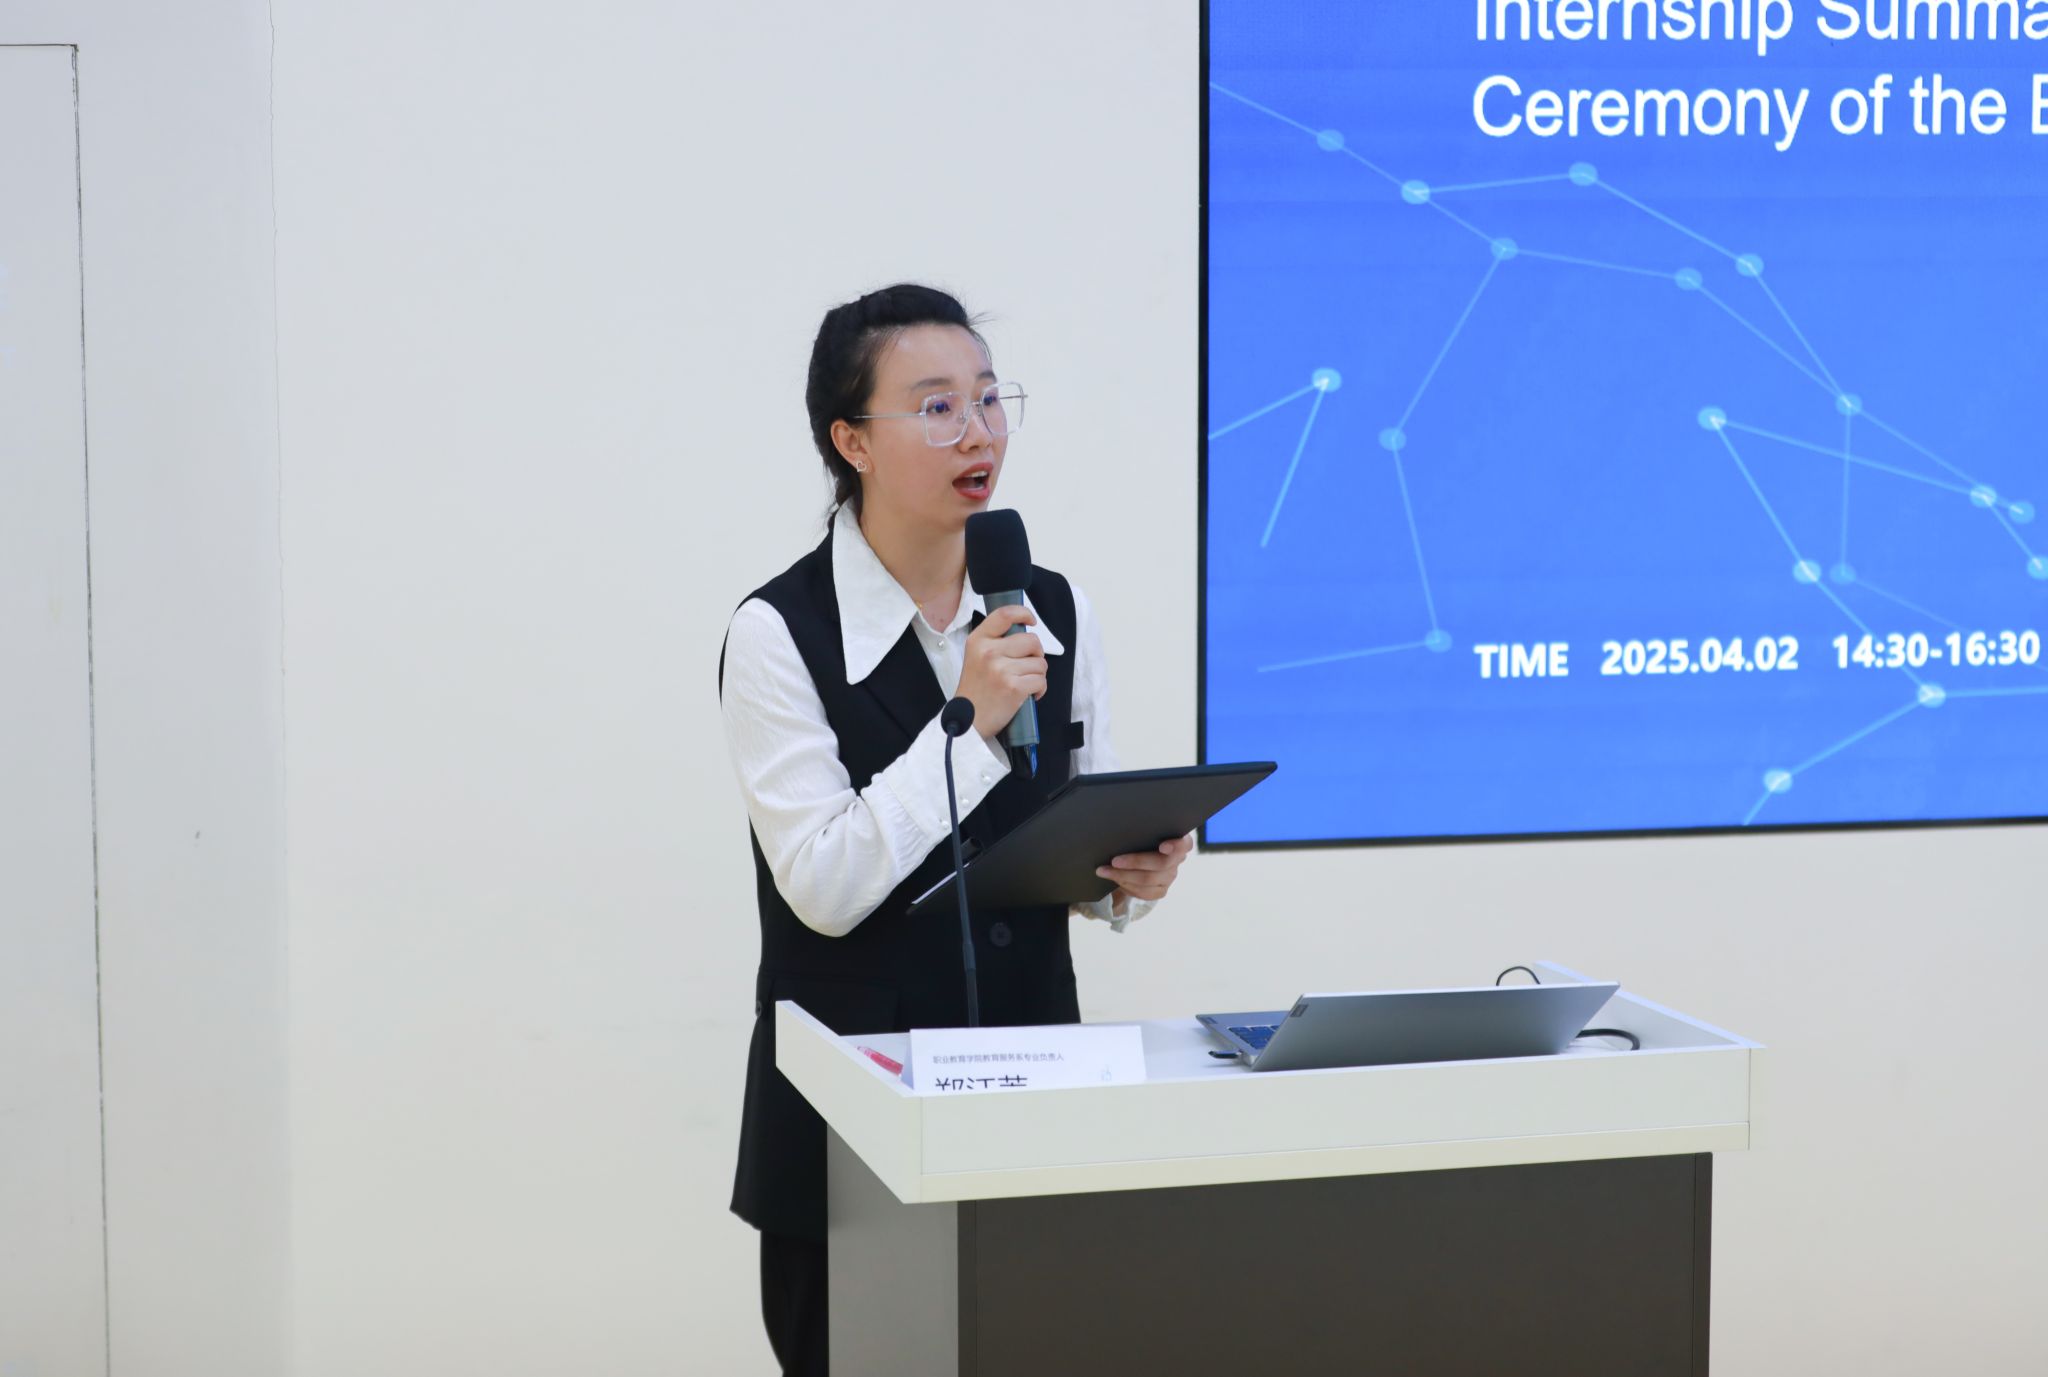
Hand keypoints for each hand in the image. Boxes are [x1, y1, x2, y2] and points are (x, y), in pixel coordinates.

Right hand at [956, 605, 1046, 740]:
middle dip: (1037, 654)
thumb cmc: (975, 691)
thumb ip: (994, 642)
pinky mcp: (1013, 687)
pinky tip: (1029, 694)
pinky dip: (1040, 689)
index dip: (1024, 613)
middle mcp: (988, 651)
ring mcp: (1001, 669)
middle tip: (1028, 666)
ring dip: (1038, 674)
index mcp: (978, 640)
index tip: (1031, 621)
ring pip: (1040, 662)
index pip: (1005, 614)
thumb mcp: (975, 657)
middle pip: (1031, 640)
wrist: (967, 722)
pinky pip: (1041, 680)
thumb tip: (1023, 631)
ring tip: (1025, 683)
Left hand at [1095, 833, 1193, 905]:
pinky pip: (1144, 892)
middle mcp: (1177, 860)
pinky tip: (1114, 879)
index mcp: (1179, 841)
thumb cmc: (1140, 837)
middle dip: (1135, 862)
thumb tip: (1120, 825)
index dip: (1175, 846)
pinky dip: (1126, 886)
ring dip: (1123, 875)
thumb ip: (1142, 829)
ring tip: (1104, 871)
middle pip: (1160, 863)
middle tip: (1114, 860)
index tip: (1163, 846)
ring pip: (1147, 879)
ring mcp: (1170, 876)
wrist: (1136, 857)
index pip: (1184, 844)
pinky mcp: (1161, 890)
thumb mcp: (1143, 832)